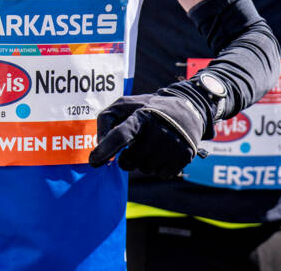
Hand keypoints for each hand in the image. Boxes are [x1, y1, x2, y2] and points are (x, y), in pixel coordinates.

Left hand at [88, 85, 206, 177]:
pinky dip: (159, 167)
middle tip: (135, 144)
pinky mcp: (184, 156)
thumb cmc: (147, 108)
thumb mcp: (124, 105)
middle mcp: (157, 131)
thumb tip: (100, 146)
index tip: (93, 161)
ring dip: (144, 161)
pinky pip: (161, 174)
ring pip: (145, 169)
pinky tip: (165, 151)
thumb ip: (106, 121)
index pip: (120, 135)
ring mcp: (172, 144)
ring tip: (153, 143)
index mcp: (141, 116)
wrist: (187, 108)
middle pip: (129, 161)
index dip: (105, 150)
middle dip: (127, 157)